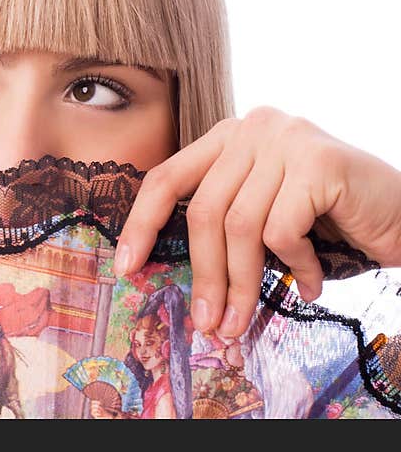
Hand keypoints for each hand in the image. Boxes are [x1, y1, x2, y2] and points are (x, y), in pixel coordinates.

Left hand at [112, 106, 400, 337]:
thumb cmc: (325, 218)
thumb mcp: (259, 214)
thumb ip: (219, 223)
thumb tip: (162, 270)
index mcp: (226, 137)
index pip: (166, 178)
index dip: (140, 224)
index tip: (126, 267)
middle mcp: (251, 129)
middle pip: (203, 210)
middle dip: (203, 276)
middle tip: (206, 323)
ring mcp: (285, 139)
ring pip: (240, 226)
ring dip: (242, 284)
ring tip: (244, 320)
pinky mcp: (319, 161)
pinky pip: (283, 231)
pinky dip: (295, 267)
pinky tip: (310, 282)